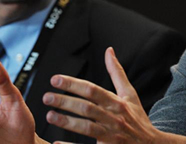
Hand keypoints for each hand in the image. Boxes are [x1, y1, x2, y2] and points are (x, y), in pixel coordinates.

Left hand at [43, 47, 185, 143]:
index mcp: (117, 102)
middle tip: (47, 97)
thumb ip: (117, 72)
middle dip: (65, 101)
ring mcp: (111, 135)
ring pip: (86, 127)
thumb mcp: (130, 94)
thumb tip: (109, 51)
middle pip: (87, 108)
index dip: (73, 84)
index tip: (56, 80)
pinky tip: (56, 142)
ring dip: (66, 121)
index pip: (93, 90)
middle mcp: (114, 118)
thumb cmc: (138, 119)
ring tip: (49, 115)